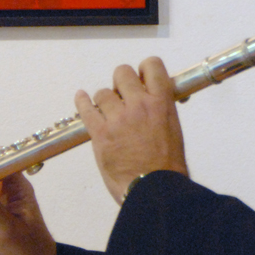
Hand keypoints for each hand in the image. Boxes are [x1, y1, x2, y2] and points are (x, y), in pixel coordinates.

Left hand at [75, 56, 187, 203]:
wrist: (155, 189)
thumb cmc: (167, 166)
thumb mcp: (173, 130)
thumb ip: (161, 111)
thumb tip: (153, 102)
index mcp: (161, 103)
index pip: (152, 65)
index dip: (144, 69)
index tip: (140, 77)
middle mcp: (139, 105)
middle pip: (122, 73)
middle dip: (121, 82)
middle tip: (122, 96)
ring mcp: (118, 118)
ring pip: (102, 92)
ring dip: (104, 99)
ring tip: (107, 111)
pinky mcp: (100, 133)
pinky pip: (86, 108)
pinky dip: (82, 101)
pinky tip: (81, 98)